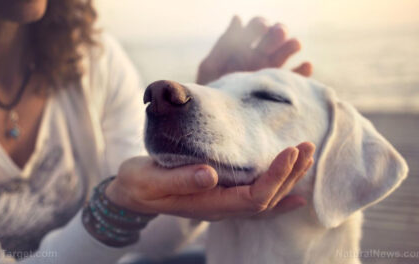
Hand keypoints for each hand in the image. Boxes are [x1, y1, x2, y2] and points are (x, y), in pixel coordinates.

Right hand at [105, 142, 314, 220]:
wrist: (131, 193)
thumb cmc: (139, 185)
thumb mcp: (151, 180)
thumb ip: (179, 180)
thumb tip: (210, 174)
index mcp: (208, 204)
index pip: (253, 197)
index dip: (275, 177)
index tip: (290, 151)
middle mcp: (221, 207)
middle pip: (267, 198)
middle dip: (290, 174)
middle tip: (306, 146)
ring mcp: (223, 203)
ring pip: (265, 198)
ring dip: (288, 179)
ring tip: (306, 157)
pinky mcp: (221, 193)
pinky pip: (256, 199)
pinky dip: (279, 194)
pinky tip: (296, 193)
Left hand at [197, 16, 311, 84]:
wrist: (217, 121)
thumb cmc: (210, 93)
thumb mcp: (211, 68)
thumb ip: (224, 44)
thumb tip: (238, 18)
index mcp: (242, 48)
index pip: (256, 27)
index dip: (260, 24)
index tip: (262, 27)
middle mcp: (259, 57)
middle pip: (274, 37)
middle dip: (278, 32)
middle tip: (278, 34)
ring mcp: (270, 72)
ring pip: (286, 53)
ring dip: (292, 45)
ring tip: (294, 44)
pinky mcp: (279, 89)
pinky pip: (296, 78)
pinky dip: (303, 71)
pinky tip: (306, 66)